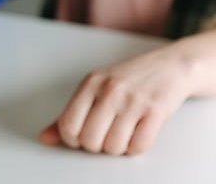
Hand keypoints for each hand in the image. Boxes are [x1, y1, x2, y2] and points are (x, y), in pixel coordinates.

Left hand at [39, 47, 196, 155]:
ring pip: (113, 147)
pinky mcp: (156, 111)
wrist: (171, 66)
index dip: (73, 139)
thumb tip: (45, 138)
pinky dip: (136, 148)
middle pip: (90, 140)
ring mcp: (134, 100)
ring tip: (121, 134)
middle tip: (104, 136)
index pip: (68, 125)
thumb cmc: (128, 80)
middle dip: (96, 146)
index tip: (82, 136)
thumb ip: (69, 114)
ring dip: (117, 148)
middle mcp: (110, 90)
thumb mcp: (95, 88)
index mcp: (90, 83)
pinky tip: (136, 135)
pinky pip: (138, 146)